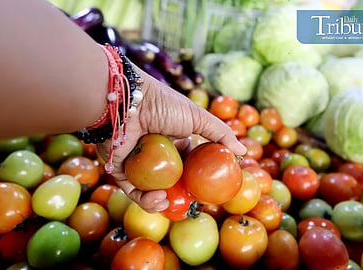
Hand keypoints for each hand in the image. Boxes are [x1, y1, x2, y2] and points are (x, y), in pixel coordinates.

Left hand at [97, 70, 246, 212]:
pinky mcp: (119, 169)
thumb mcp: (197, 117)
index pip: (188, 165)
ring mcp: (137, 162)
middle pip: (169, 181)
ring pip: (150, 189)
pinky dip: (144, 199)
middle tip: (188, 204)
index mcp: (174, 140)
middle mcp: (156, 153)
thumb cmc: (162, 104)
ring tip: (169, 203)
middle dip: (179, 195)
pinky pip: (132, 190)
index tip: (206, 192)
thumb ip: (221, 134)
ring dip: (161, 201)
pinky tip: (158, 200)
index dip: (197, 179)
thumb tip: (243, 151)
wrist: (127, 101)